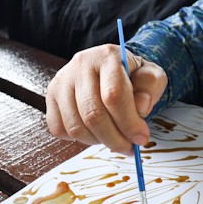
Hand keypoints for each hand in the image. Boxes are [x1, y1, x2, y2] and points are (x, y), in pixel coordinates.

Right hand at [46, 44, 167, 154]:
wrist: (110, 68)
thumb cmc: (133, 75)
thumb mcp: (152, 75)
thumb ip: (151, 86)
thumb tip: (141, 106)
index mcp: (107, 56)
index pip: (114, 95)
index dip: (129, 123)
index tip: (141, 138)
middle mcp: (80, 65)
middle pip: (93, 114)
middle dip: (114, 139)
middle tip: (129, 147)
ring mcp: (62, 81)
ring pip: (76, 126)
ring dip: (98, 141)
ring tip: (112, 137)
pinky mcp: (51, 96)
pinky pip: (60, 129)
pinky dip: (79, 139)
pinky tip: (94, 132)